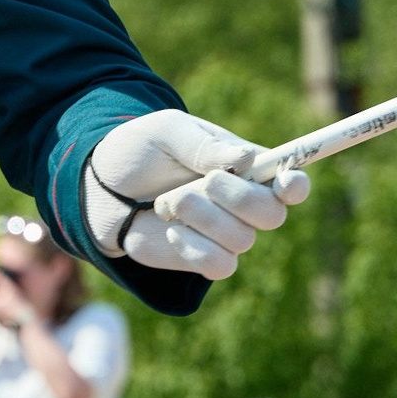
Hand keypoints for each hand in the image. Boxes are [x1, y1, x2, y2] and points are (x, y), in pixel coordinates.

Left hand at [84, 109, 310, 280]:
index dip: (296, 185)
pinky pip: (220, 265)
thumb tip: (245, 159)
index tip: (284, 183)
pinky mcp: (203, 258)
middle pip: (273, 214)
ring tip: (170, 202)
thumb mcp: (167, 132)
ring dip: (204, 218)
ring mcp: (225, 234)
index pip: (290, 182)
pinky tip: (171, 230)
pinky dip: (195, 247)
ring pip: (243, 239)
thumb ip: (204, 145)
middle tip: (207, 181)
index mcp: (246, 167)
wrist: (100, 187)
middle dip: (241, 198)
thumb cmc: (139, 151)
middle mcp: (243, 203)